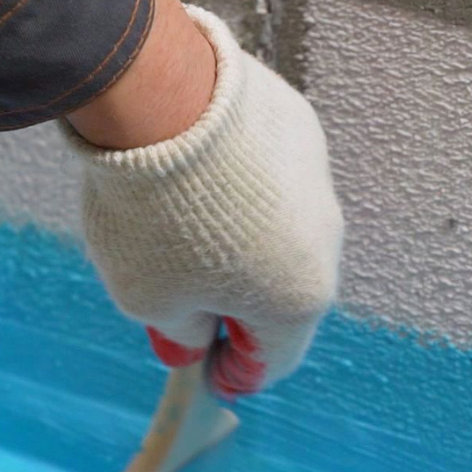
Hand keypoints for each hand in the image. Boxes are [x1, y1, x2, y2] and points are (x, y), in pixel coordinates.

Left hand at [67, 2, 342, 395]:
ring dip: (242, 241)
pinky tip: (195, 174)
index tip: (207, 372)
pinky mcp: (301, 131)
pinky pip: (272, 177)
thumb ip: (179, 332)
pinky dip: (241, 187)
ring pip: (280, 231)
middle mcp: (324, 245)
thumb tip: (192, 342)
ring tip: (180, 226)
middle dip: (238, 305)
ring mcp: (318, 182)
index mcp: (297, 301)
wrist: (164, 98)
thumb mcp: (147, 297)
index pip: (273, 359)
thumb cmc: (154, 217)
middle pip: (282, 294)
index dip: (236, 372)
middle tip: (186, 301)